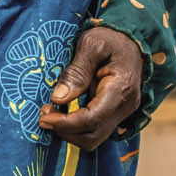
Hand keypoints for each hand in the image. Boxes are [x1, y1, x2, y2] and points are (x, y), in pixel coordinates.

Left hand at [37, 25, 143, 148]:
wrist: (131, 37)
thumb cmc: (110, 37)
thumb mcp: (90, 45)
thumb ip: (76, 72)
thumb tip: (58, 99)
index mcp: (121, 88)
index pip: (92, 119)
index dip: (65, 123)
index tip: (44, 116)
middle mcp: (126, 105)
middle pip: (93, 135)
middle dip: (65, 130)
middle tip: (44, 115)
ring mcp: (123, 111)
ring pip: (95, 138)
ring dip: (70, 132)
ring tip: (51, 114)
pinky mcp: (117, 112)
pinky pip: (96, 129)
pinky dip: (77, 127)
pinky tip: (63, 113)